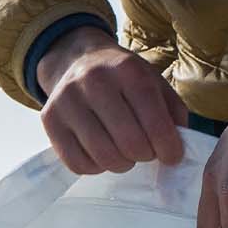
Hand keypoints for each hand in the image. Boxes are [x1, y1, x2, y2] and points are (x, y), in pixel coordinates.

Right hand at [36, 27, 184, 177]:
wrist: (80, 60)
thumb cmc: (126, 79)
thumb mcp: (156, 84)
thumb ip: (173, 114)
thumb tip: (177, 151)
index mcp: (128, 69)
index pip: (154, 119)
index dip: (168, 146)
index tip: (172, 156)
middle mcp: (94, 81)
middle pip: (129, 142)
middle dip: (145, 155)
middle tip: (145, 151)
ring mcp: (67, 100)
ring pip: (103, 157)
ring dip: (122, 164)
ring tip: (125, 153)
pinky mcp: (50, 119)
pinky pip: (77, 163)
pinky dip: (95, 167)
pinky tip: (101, 153)